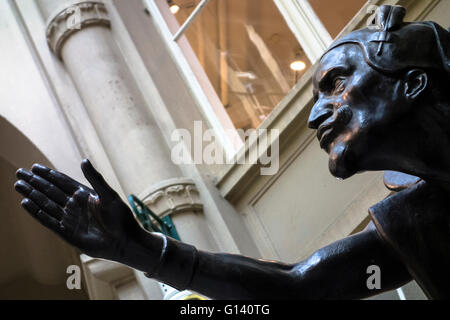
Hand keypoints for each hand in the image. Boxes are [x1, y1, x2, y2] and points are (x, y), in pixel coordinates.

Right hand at [14, 159, 146, 262]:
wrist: (124, 241)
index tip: (35, 166)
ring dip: (33, 195)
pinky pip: (48, 221)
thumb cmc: (120, 218)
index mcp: (84, 195)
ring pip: (46, 204)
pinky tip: (26, 203)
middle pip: (50, 191)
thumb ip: (95, 179)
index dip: (49, 175)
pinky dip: (37, 212)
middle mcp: (74, 206)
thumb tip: (83, 160)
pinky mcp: (66, 233)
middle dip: (35, 182)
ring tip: (18, 184)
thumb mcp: (108, 195)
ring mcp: (69, 219)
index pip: (62, 182)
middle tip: (20, 172)